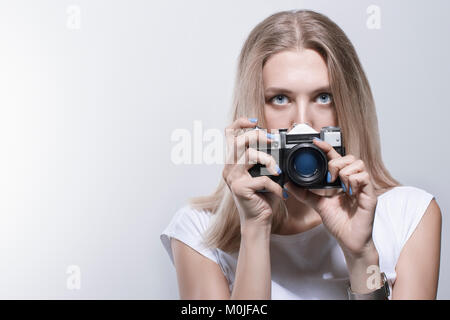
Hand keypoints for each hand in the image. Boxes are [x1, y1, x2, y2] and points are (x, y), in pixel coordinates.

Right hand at [222, 118, 286, 229]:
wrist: (259, 220)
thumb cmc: (263, 197)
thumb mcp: (264, 172)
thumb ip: (265, 157)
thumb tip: (275, 140)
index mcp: (233, 162)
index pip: (229, 135)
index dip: (240, 123)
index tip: (255, 123)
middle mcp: (228, 168)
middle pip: (240, 140)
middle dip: (259, 137)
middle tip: (272, 143)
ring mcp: (232, 178)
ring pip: (250, 155)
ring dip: (269, 161)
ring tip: (277, 172)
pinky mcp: (239, 188)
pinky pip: (262, 179)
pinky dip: (275, 186)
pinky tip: (280, 193)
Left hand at [284, 138, 377, 256]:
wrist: (349, 240)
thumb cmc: (339, 222)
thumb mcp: (318, 204)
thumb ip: (304, 193)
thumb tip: (289, 183)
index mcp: (341, 180)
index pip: (336, 158)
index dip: (327, 148)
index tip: (315, 142)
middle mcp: (353, 180)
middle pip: (348, 157)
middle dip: (336, 164)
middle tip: (329, 179)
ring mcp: (362, 186)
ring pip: (357, 164)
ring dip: (344, 173)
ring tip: (340, 187)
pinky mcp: (370, 194)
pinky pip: (363, 177)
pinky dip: (354, 181)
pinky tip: (349, 192)